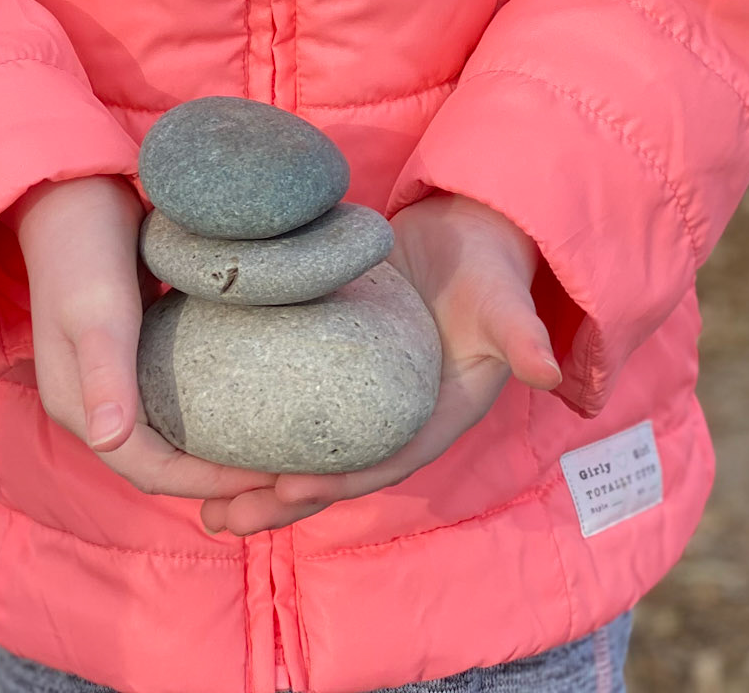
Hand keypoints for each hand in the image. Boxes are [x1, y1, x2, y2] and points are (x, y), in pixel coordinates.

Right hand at [15, 175, 277, 502]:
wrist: (71, 187)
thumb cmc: (81, 248)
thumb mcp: (97, 310)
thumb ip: (106, 374)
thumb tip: (110, 441)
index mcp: (80, 407)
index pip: (149, 471)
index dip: (208, 484)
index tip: (268, 480)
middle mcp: (97, 401)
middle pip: (163, 461)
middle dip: (220, 475)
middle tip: (286, 470)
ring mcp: (116, 374)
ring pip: (173, 430)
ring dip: (219, 444)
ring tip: (276, 441)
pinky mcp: (137, 344)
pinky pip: (179, 391)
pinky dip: (214, 404)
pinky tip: (255, 393)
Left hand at [199, 192, 560, 535]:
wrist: (471, 234)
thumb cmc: (491, 271)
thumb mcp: (506, 303)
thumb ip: (522, 335)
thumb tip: (546, 369)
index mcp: (435, 417)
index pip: (382, 460)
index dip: (337, 480)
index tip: (284, 488)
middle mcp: (392, 419)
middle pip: (332, 472)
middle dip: (276, 501)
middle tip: (219, 515)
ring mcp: (359, 398)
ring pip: (305, 450)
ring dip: (255, 479)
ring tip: (202, 502)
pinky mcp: (331, 366)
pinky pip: (290, 404)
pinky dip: (253, 423)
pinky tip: (203, 431)